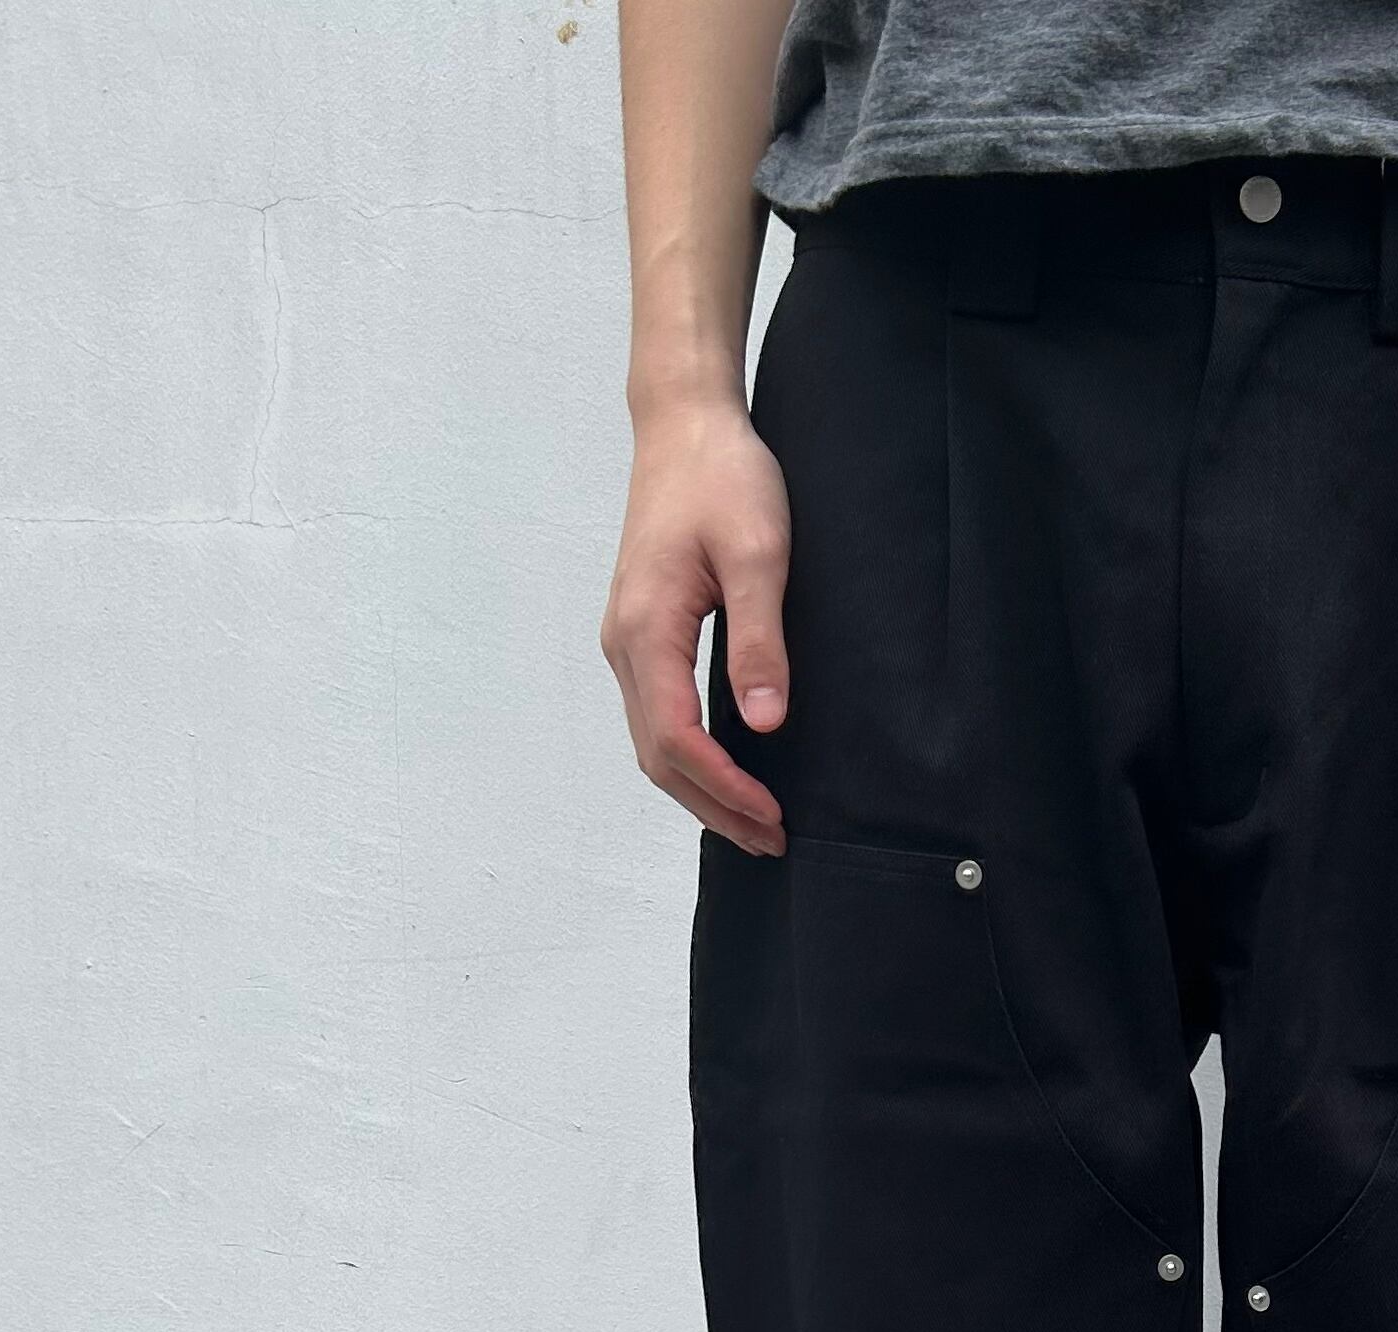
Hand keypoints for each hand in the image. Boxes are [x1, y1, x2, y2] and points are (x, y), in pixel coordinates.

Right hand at [601, 395, 792, 852]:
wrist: (684, 424)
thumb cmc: (723, 477)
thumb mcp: (759, 554)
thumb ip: (759, 641)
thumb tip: (763, 725)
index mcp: (647, 630)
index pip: (678, 739)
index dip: (726, 788)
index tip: (774, 816)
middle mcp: (624, 644)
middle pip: (658, 757)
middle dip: (714, 807)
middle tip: (772, 841)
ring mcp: (627, 641)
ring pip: (653, 743)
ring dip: (701, 790)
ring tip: (755, 822)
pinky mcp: (641, 634)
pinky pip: (657, 716)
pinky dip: (689, 757)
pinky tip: (726, 772)